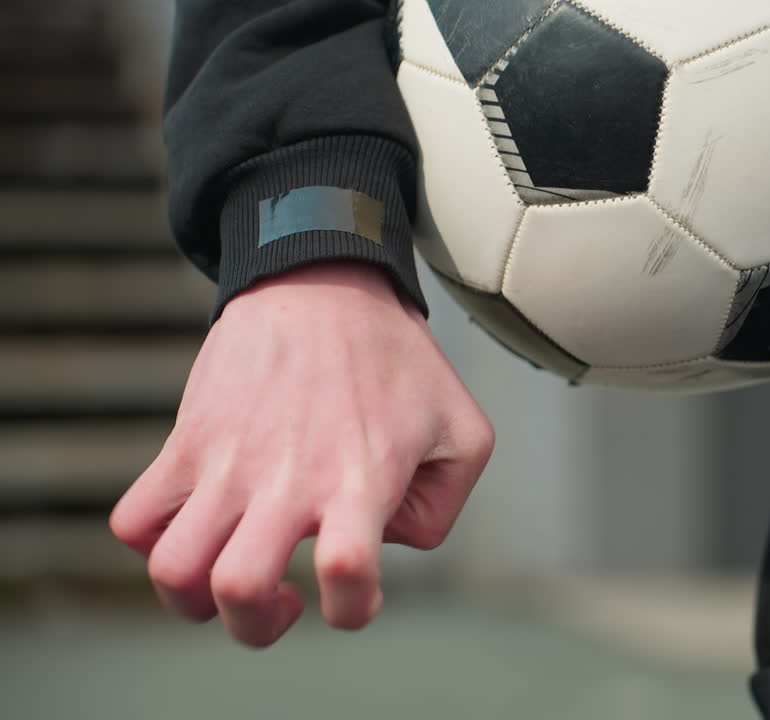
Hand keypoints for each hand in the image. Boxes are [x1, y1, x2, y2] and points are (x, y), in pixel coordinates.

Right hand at [109, 262, 493, 646]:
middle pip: (238, 590)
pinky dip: (152, 542)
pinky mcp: (188, 441)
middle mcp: (289, 480)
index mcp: (361, 480)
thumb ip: (445, 507)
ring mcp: (230, 462)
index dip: (353, 609)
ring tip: (228, 573)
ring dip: (193, 599)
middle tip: (279, 600)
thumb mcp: (465, 431)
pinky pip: (134, 518)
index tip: (355, 594)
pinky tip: (198, 527)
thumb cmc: (398, 362)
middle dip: (255, 626)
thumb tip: (388, 546)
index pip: (348, 575)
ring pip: (173, 567)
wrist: (323, 284)